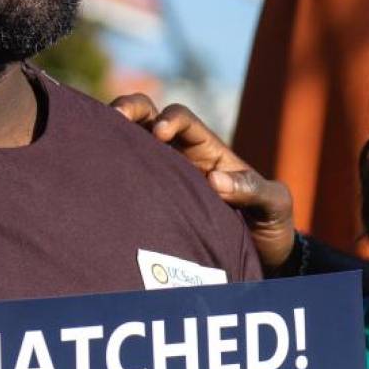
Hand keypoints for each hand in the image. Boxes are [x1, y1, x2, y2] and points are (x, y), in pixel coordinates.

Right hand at [111, 94, 295, 271]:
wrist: (258, 261)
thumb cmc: (269, 226)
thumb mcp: (274, 205)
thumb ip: (253, 189)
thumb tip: (214, 182)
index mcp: (207, 151)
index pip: (182, 119)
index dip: (169, 119)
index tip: (160, 134)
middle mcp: (179, 157)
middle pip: (148, 117)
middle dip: (131, 108)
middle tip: (116, 115)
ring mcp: (160, 176)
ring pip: (130, 142)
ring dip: (113, 132)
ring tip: (96, 136)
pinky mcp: (147, 200)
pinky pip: (124, 177)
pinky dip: (108, 167)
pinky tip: (94, 172)